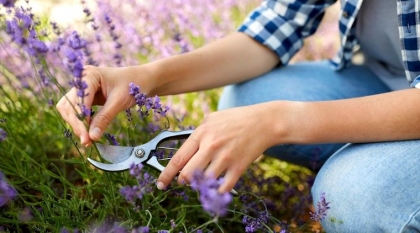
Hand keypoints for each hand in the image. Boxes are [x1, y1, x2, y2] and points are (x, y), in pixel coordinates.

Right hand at [56, 65, 141, 145]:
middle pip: (69, 106)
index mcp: (89, 75)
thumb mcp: (119, 101)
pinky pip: (79, 112)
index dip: (80, 120)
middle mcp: (82, 80)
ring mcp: (83, 89)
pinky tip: (90, 133)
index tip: (86, 137)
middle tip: (87, 142)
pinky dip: (83, 123)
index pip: (77, 101)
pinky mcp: (87, 97)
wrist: (144, 79)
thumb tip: (92, 137)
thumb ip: (104, 118)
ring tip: (88, 140)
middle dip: (76, 124)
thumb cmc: (134, 85)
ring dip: (77, 125)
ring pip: (71, 110)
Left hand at [156, 103, 277, 192]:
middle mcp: (211, 146)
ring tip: (205, 180)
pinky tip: (218, 186)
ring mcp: (225, 158)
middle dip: (184, 181)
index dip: (166, 174)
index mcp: (202, 134)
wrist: (265, 122)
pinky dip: (217, 191)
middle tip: (186, 180)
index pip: (178, 158)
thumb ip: (199, 132)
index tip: (160, 184)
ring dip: (201, 186)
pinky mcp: (238, 167)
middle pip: (188, 174)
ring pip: (204, 182)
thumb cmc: (238, 118)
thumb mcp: (213, 118)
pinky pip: (222, 188)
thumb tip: (186, 147)